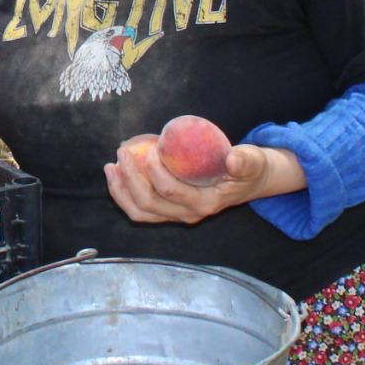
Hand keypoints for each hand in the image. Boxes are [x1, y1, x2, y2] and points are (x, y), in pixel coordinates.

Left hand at [105, 136, 303, 224]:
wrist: (251, 182)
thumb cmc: (250, 168)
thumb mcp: (253, 161)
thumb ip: (245, 161)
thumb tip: (233, 159)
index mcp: (205, 203)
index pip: (171, 192)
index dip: (154, 172)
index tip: (149, 149)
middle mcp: (188, 214)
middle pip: (148, 205)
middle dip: (130, 179)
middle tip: (122, 153)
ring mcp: (177, 215)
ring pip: (140, 212)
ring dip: (121, 191)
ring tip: (111, 167)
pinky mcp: (169, 211)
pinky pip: (141, 209)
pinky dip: (125, 194)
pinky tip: (118, 174)